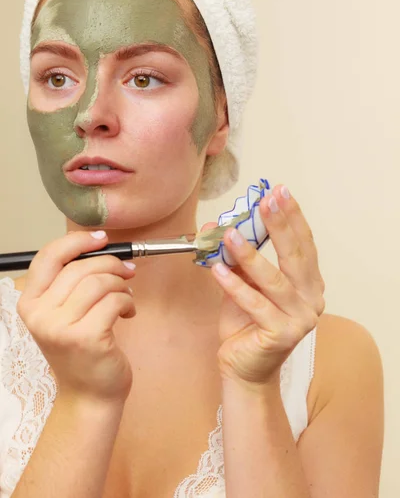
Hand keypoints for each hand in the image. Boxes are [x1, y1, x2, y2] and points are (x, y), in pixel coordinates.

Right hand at [16, 231, 136, 403]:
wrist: (89, 395)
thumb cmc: (81, 350)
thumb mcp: (64, 313)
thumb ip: (73, 282)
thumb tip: (103, 247)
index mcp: (30, 303)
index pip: (48, 257)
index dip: (77, 241)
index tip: (101, 238)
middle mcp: (40, 315)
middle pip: (81, 267)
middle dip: (111, 264)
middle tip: (127, 272)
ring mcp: (62, 328)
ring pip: (100, 282)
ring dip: (121, 285)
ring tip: (126, 297)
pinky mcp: (87, 338)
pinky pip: (115, 301)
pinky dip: (128, 302)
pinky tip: (128, 313)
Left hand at [204, 185, 324, 388]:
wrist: (244, 367)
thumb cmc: (246, 323)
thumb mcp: (243, 283)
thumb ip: (237, 257)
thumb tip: (216, 226)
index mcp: (309, 283)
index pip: (304, 244)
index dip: (292, 217)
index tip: (279, 192)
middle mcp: (311, 299)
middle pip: (296, 256)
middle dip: (280, 225)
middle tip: (267, 201)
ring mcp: (300, 319)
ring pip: (274, 281)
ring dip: (250, 255)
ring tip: (229, 234)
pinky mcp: (282, 335)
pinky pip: (255, 304)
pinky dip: (235, 286)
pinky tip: (218, 269)